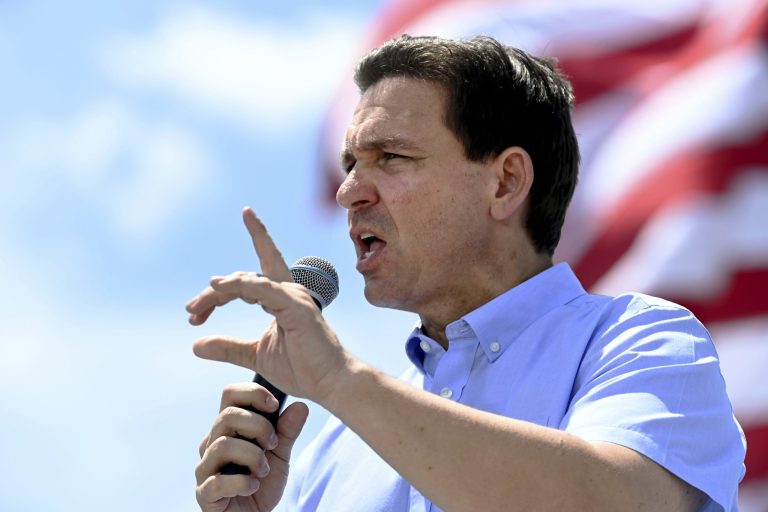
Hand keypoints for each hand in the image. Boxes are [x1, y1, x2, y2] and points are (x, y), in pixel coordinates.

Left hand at [186, 206, 349, 402]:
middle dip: (214, 292)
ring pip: (248, 280)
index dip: (221, 287)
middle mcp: (288, 291)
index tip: (195, 310)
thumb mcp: (255, 354)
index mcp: (280, 299)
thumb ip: (228, 347)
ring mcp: (293, 296)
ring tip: (196, 306)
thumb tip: (197, 344)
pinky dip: (240, 286)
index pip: (250, 277)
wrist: (328, 383)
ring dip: (219, 290)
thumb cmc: (301, 369)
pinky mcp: (295, 306)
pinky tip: (218, 287)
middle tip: (191, 310)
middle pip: (243, 278)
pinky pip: (263, 288)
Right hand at [195, 382, 308, 511]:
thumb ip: (286, 432)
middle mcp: (212, 443)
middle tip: (272, 445)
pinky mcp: (204, 493)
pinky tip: (252, 486)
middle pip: (226, 416)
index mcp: (228, 429)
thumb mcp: (280, 455)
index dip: (252, 393)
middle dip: (258, 427)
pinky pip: (217, 481)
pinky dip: (241, 482)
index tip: (274, 405)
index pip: (229, 395)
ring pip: (223, 445)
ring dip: (252, 456)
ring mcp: (205, 468)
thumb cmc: (262, 484)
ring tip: (263, 470)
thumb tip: (300, 406)